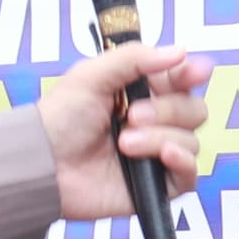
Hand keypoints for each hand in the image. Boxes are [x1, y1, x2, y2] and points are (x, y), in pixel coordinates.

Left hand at [39, 43, 210, 218]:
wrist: (43, 164)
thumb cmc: (60, 119)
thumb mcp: (91, 76)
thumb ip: (134, 58)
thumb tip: (180, 51)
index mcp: (143, 92)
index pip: (182, 79)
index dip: (191, 74)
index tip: (194, 72)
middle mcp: (156, 122)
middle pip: (195, 109)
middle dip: (168, 110)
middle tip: (131, 116)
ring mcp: (157, 154)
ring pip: (191, 140)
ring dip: (158, 137)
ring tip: (124, 144)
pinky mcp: (157, 186)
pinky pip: (190, 174)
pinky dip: (183, 161)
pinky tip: (164, 154)